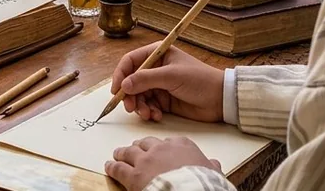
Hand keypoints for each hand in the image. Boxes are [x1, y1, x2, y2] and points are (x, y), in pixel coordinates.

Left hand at [105, 137, 220, 190]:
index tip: (159, 150)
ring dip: (122, 153)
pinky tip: (109, 166)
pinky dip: (112, 167)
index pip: (167, 142)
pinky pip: (118, 168)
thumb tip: (214, 163)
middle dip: (139, 147)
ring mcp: (145, 160)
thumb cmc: (203, 183)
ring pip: (128, 152)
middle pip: (145, 143)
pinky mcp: (133, 175)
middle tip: (134, 150)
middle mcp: (161, 149)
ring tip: (118, 154)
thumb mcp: (212, 172)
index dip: (161, 147)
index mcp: (181, 145)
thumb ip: (210, 165)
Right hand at [110, 43, 223, 122]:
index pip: (130, 62)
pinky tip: (157, 116)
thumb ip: (146, 79)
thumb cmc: (200, 80)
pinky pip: (148, 106)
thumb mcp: (171, 76)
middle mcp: (155, 68)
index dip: (120, 75)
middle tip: (131, 108)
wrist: (221, 100)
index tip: (116, 90)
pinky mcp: (164, 100)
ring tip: (148, 114)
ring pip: (138, 96)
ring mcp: (159, 85)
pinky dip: (149, 112)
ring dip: (140, 106)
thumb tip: (123, 85)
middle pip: (131, 81)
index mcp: (157, 54)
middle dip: (130, 95)